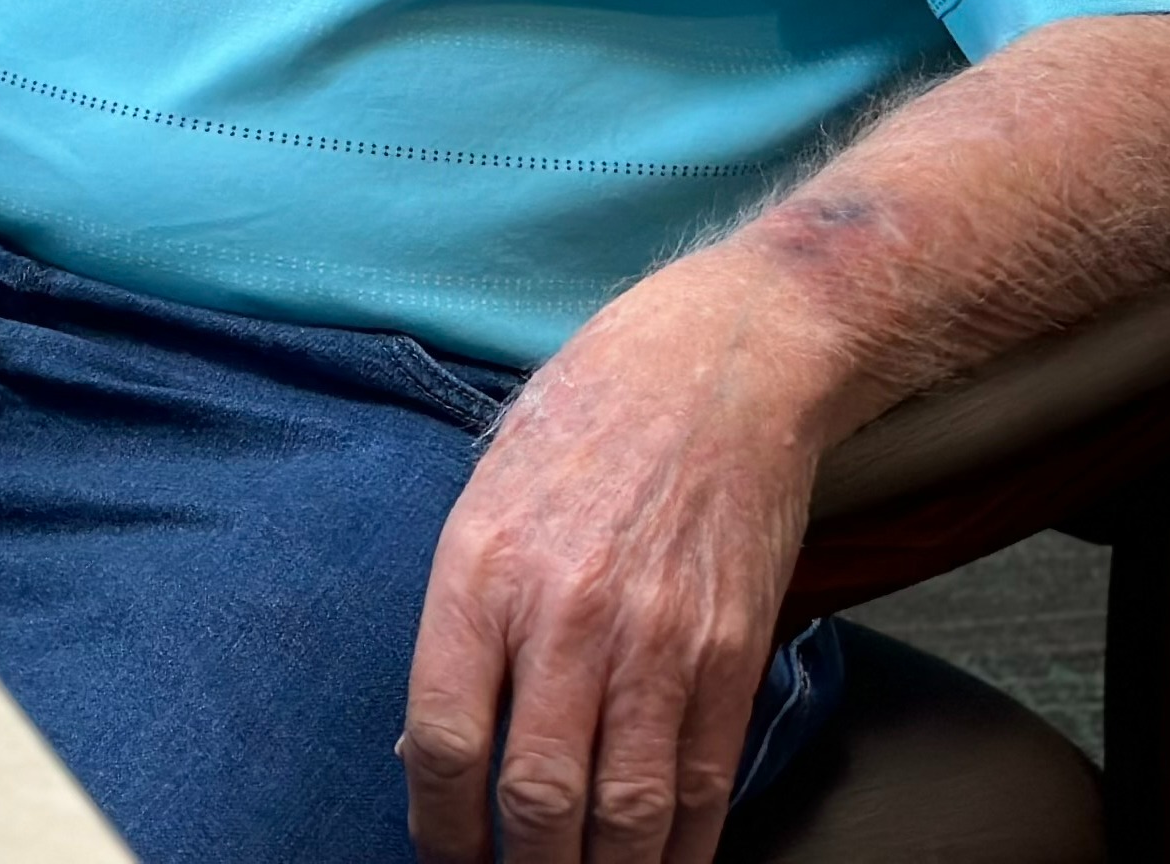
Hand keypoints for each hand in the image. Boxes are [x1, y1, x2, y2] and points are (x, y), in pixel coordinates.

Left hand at [400, 267, 831, 863]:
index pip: (445, 741)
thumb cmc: (595, 409)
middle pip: (536, 801)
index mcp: (484, 563)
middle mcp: (567, 609)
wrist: (730, 356)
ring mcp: (658, 637)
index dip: (439, 829)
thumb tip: (437, 746)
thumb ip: (466, 614)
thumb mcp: (493, 487)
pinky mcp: (732, 651)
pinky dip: (681, 852)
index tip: (445, 857)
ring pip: (625, 818)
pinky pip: (704, 788)